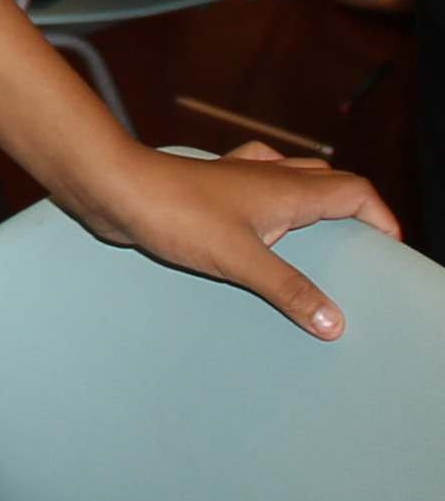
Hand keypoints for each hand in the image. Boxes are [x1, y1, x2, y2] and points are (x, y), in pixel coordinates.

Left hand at [55, 140, 401, 337]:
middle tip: (356, 247)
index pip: (353, 190)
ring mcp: (233, 181)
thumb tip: (334, 322)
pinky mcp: (205, 190)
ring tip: (314, 238)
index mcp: (285, 189)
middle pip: (325, 181)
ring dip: (307, 201)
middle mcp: (265, 178)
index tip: (389, 247)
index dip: (378, 214)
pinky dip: (265, 203)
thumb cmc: (174, 212)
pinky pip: (251, 188)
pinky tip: (255, 229)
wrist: (111, 186)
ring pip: (287, 179)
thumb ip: (288, 290)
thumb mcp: (239, 260)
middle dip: (349, 208)